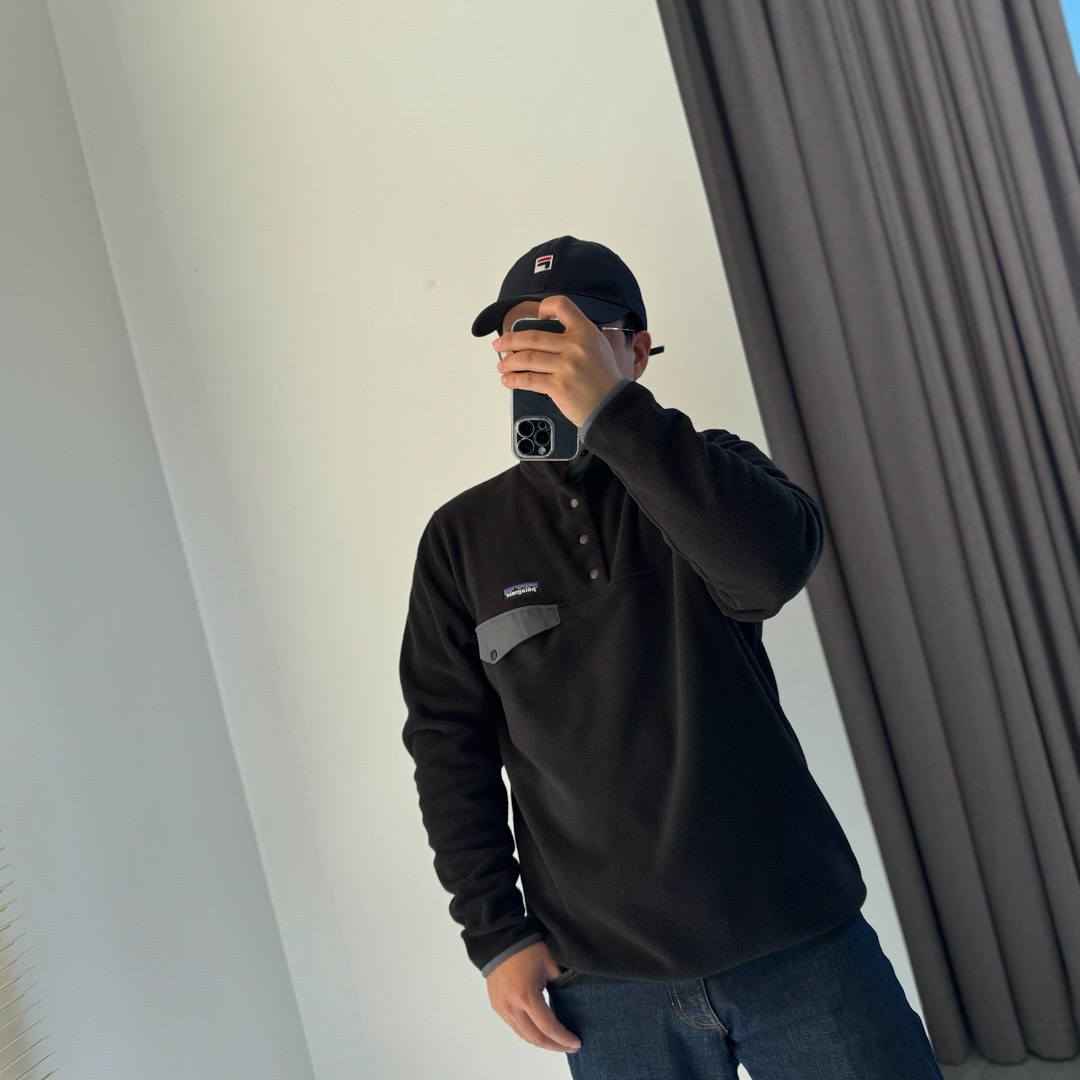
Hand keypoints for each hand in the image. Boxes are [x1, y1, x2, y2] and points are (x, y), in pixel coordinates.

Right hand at [485, 940, 582, 1053]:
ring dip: (542, 1042)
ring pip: (524, 1036)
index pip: (548, 1028)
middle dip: (555, 1046)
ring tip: (558, 1042)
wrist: (500, 940)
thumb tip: (574, 1001)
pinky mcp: (497, 1007)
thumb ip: (563, 983)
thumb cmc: (527, 948)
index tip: (577, 1043)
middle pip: (536, 1038)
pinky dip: (529, 1033)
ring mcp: (502, 1008)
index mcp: (526, 996)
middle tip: (571, 1046)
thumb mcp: (550, 963)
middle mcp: (511, 1007)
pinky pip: (515, 1027)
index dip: (564, 1038)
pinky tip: (541, 1032)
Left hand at [493, 295, 622, 426]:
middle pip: (532, 337)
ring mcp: (566, 366)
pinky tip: (509, 379)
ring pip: (527, 358)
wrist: (612, 405)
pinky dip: (514, 379)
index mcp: (586, 332)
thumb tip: (548, 336)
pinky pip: (529, 379)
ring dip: (508, 362)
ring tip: (503, 365)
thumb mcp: (598, 347)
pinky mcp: (558, 386)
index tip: (535, 315)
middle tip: (500, 343)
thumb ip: (577, 337)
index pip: (562, 306)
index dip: (545, 306)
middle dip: (509, 340)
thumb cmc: (604, 380)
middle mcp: (576, 346)